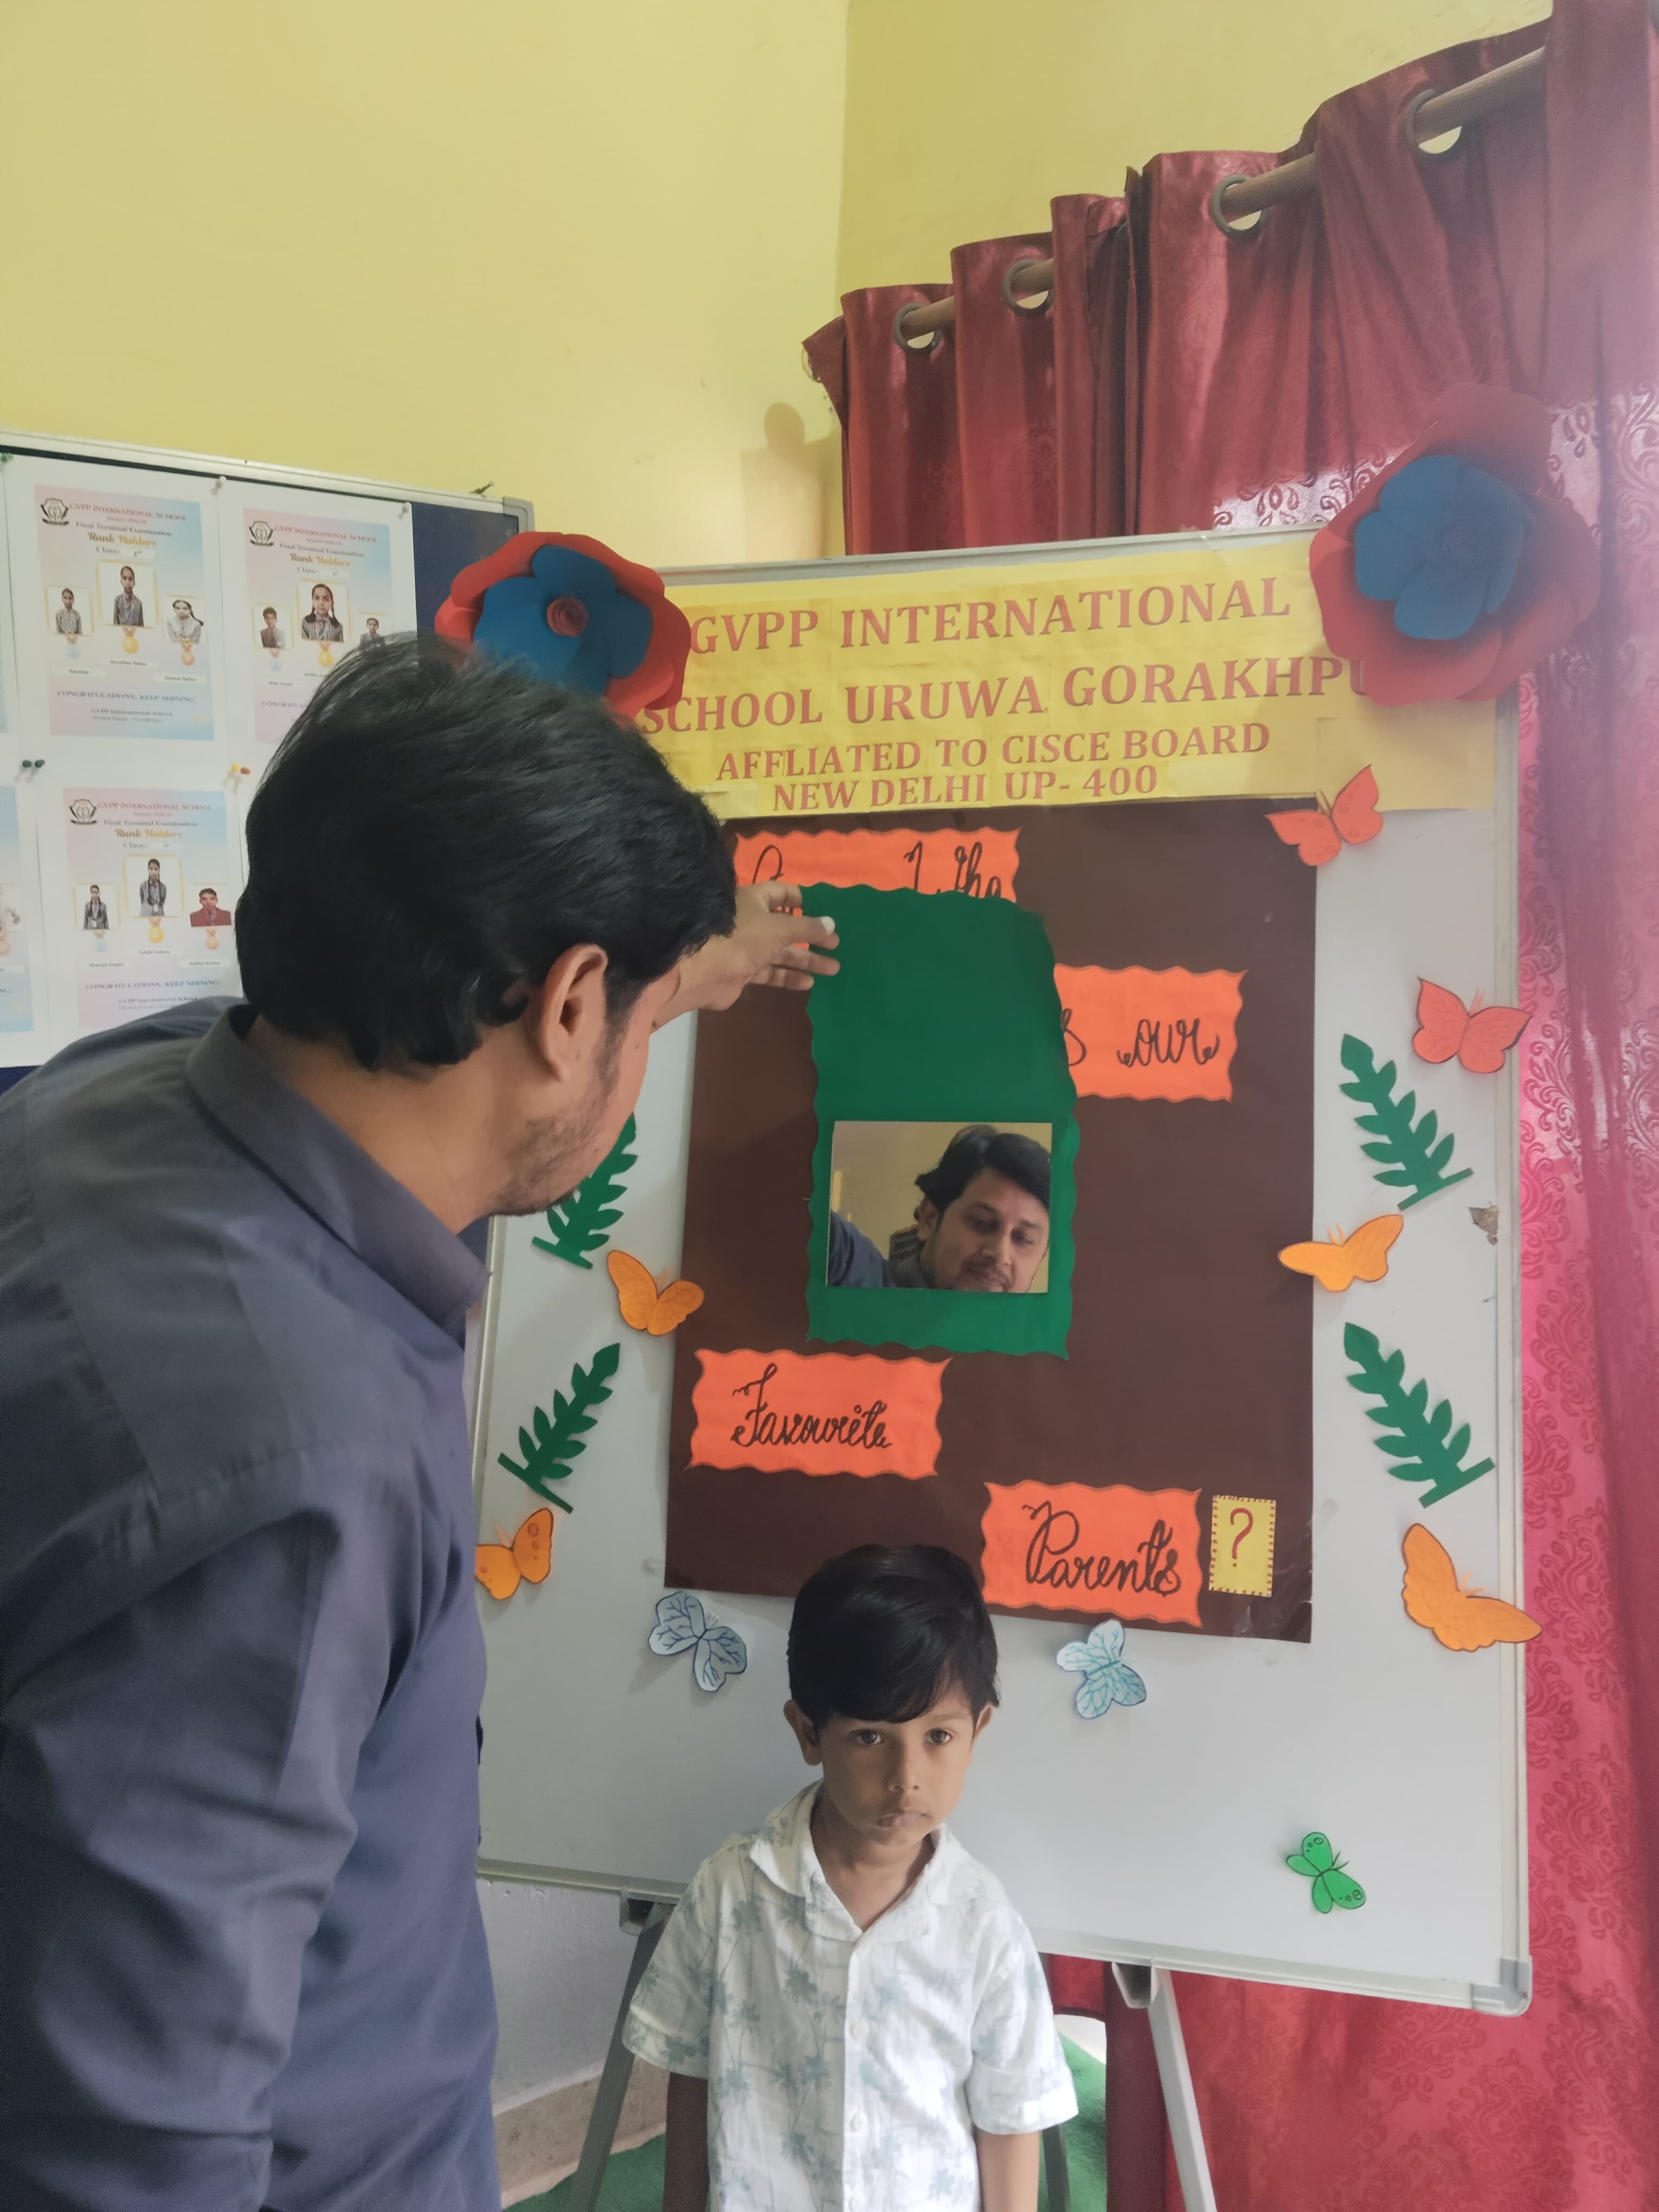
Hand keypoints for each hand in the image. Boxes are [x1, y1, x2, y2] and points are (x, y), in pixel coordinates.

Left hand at [658, 882, 839, 1021]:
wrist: (701, 971)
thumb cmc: (741, 938)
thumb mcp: (779, 927)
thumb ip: (807, 927)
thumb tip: (832, 924)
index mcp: (754, 900)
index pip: (782, 893)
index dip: (803, 901)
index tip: (825, 912)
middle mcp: (750, 921)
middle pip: (787, 927)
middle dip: (812, 937)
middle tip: (836, 945)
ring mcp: (746, 947)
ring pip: (781, 952)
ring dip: (806, 960)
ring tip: (833, 968)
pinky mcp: (743, 971)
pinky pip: (771, 972)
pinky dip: (788, 977)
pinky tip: (808, 983)